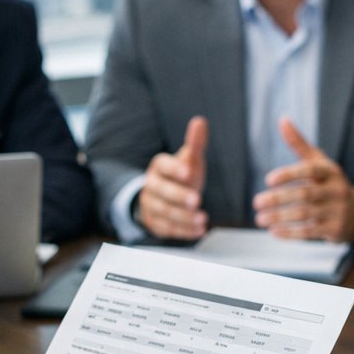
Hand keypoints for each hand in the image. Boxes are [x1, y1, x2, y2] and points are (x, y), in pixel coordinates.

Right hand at [138, 117, 208, 239]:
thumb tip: (200, 121)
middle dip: (179, 196)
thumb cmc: (181, 176)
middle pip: (162, 191)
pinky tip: (199, 230)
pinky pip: (168, 229)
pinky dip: (184, 231)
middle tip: (196, 200)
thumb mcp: (189, 160)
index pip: (163, 165)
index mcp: (159, 166)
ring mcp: (151, 206)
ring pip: (164, 212)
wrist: (165, 197)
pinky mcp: (155, 224)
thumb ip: (195, 144)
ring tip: (202, 219)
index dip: (174, 169)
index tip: (188, 171)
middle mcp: (151, 185)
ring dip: (184, 217)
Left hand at [252, 118, 353, 242]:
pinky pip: (310, 232)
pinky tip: (274, 232)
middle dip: (278, 199)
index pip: (309, 171)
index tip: (268, 180)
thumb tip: (282, 119)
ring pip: (305, 214)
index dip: (289, 174)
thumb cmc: (329, 183)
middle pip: (304, 194)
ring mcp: (337, 211)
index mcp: (330, 171)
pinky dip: (291, 233)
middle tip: (256, 202)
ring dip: (280, 217)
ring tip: (260, 219)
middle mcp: (336, 190)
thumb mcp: (318, 162)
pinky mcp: (335, 229)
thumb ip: (299, 144)